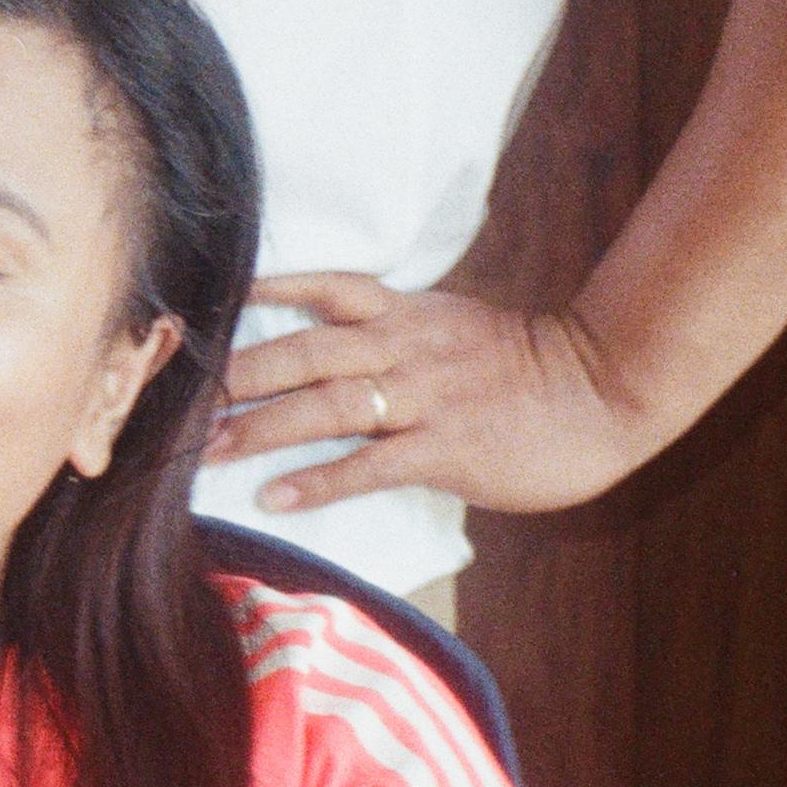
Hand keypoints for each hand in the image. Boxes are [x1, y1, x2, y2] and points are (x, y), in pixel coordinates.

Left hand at [215, 275, 659, 515]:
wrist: (610, 388)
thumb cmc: (533, 369)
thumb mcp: (457, 331)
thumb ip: (399, 337)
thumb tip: (341, 357)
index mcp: (408, 315)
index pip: (323, 289)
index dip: (260, 292)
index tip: (203, 304)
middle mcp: (406, 348)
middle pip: (302, 351)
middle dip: (235, 374)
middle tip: (176, 397)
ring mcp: (426, 397)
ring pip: (326, 405)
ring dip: (259, 429)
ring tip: (205, 450)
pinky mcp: (447, 448)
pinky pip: (371, 464)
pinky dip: (319, 480)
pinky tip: (275, 498)